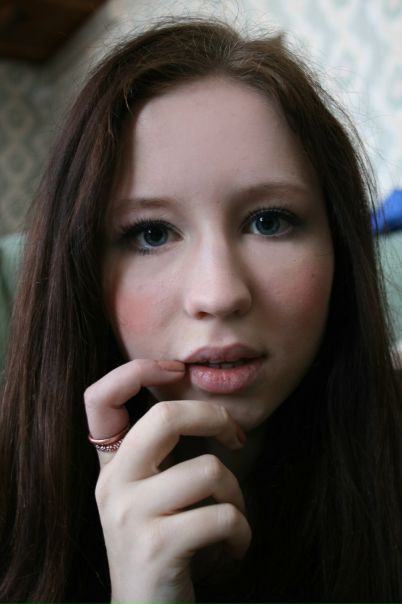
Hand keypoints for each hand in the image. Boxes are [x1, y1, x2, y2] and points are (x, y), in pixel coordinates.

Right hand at [84, 359, 251, 603]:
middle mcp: (112, 485)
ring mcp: (130, 516)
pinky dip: (242, 532)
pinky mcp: (158, 547)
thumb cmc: (162, 544)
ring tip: (230, 517)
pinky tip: (233, 548)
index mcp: (111, 466)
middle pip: (164, 418)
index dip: (135, 372)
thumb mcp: (150, 494)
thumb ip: (160, 452)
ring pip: (208, 471)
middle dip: (213, 417)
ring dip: (236, 495)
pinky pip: (223, 516)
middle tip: (236, 434)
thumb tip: (205, 404)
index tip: (174, 369)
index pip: (98, 399)